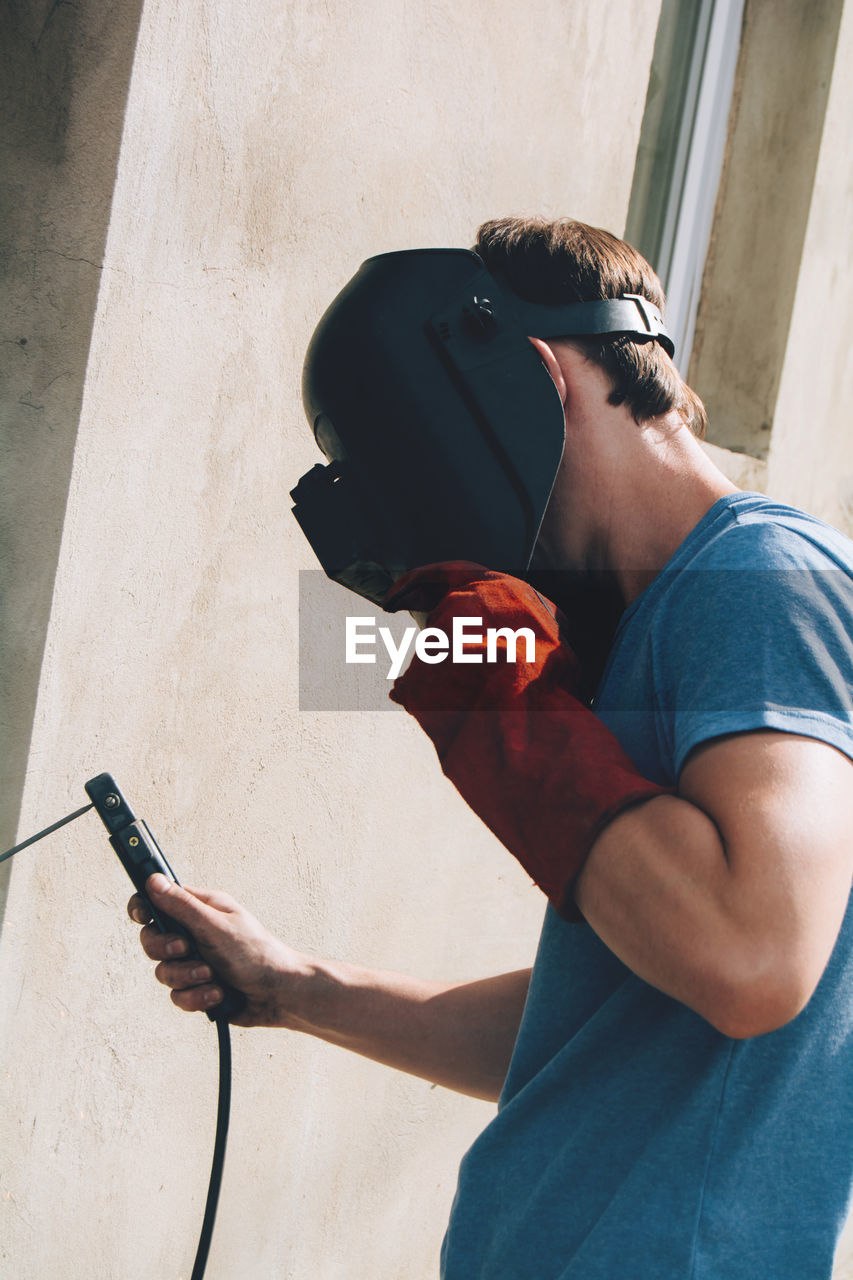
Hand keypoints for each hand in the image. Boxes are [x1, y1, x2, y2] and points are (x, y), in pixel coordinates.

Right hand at [127, 874, 311, 1026]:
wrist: (278, 995)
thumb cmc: (257, 953)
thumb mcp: (216, 926)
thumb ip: (183, 907)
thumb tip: (154, 881)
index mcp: (200, 909)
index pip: (158, 900)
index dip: (144, 907)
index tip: (143, 916)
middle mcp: (193, 933)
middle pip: (152, 939)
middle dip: (166, 950)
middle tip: (186, 950)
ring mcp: (194, 962)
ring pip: (163, 972)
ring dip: (187, 977)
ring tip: (212, 976)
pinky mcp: (197, 987)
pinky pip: (177, 996)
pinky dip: (196, 997)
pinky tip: (217, 994)